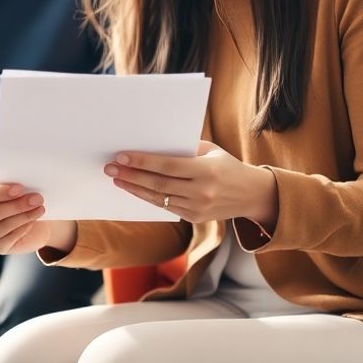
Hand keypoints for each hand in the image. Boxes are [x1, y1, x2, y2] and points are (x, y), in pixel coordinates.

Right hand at [0, 182, 75, 254]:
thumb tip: (28, 186)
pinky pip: (11, 238)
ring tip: (40, 208)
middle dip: (16, 205)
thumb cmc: (21, 200)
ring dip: (25, 216)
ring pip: (4, 225)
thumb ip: (16, 188)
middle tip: (37, 198)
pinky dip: (24, 228)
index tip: (20, 188)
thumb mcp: (18, 191)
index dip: (0, 192)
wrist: (33, 223)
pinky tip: (33, 221)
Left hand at [106, 141, 277, 227]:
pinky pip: (165, 207)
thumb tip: (151, 144)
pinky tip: (133, 189)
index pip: (167, 166)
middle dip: (131, 175)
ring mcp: (198, 208)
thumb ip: (184, 149)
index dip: (143, 161)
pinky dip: (147, 198)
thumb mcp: (210, 151)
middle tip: (110, 167)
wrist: (252, 194)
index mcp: (207, 171)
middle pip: (158, 184)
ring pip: (158, 199)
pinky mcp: (195, 218)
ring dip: (134, 188)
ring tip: (117, 178)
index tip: (121, 156)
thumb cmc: (226, 165)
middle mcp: (202, 192)